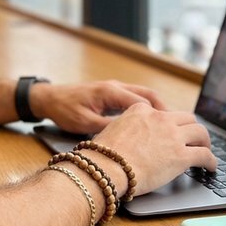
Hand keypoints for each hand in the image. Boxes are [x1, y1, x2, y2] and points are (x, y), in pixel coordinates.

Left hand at [30, 79, 165, 134]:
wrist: (49, 98)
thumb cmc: (64, 110)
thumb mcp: (85, 123)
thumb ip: (108, 128)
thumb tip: (130, 138)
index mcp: (111, 91)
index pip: (143, 101)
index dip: (159, 115)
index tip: (171, 128)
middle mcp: (115, 87)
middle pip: (148, 95)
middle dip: (163, 110)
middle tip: (176, 127)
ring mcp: (114, 89)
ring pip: (143, 96)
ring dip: (156, 109)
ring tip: (168, 126)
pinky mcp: (111, 94)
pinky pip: (134, 99)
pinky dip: (145, 109)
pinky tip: (150, 123)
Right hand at [90, 103, 215, 195]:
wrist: (107, 167)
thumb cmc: (102, 155)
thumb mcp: (111, 130)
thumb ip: (124, 128)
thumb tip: (125, 140)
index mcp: (141, 110)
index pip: (164, 113)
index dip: (171, 123)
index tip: (172, 131)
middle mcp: (160, 119)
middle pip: (187, 118)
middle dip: (192, 128)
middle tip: (194, 139)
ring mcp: (173, 136)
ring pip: (200, 132)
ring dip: (205, 142)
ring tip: (206, 150)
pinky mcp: (182, 156)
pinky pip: (204, 155)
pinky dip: (211, 161)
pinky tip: (211, 167)